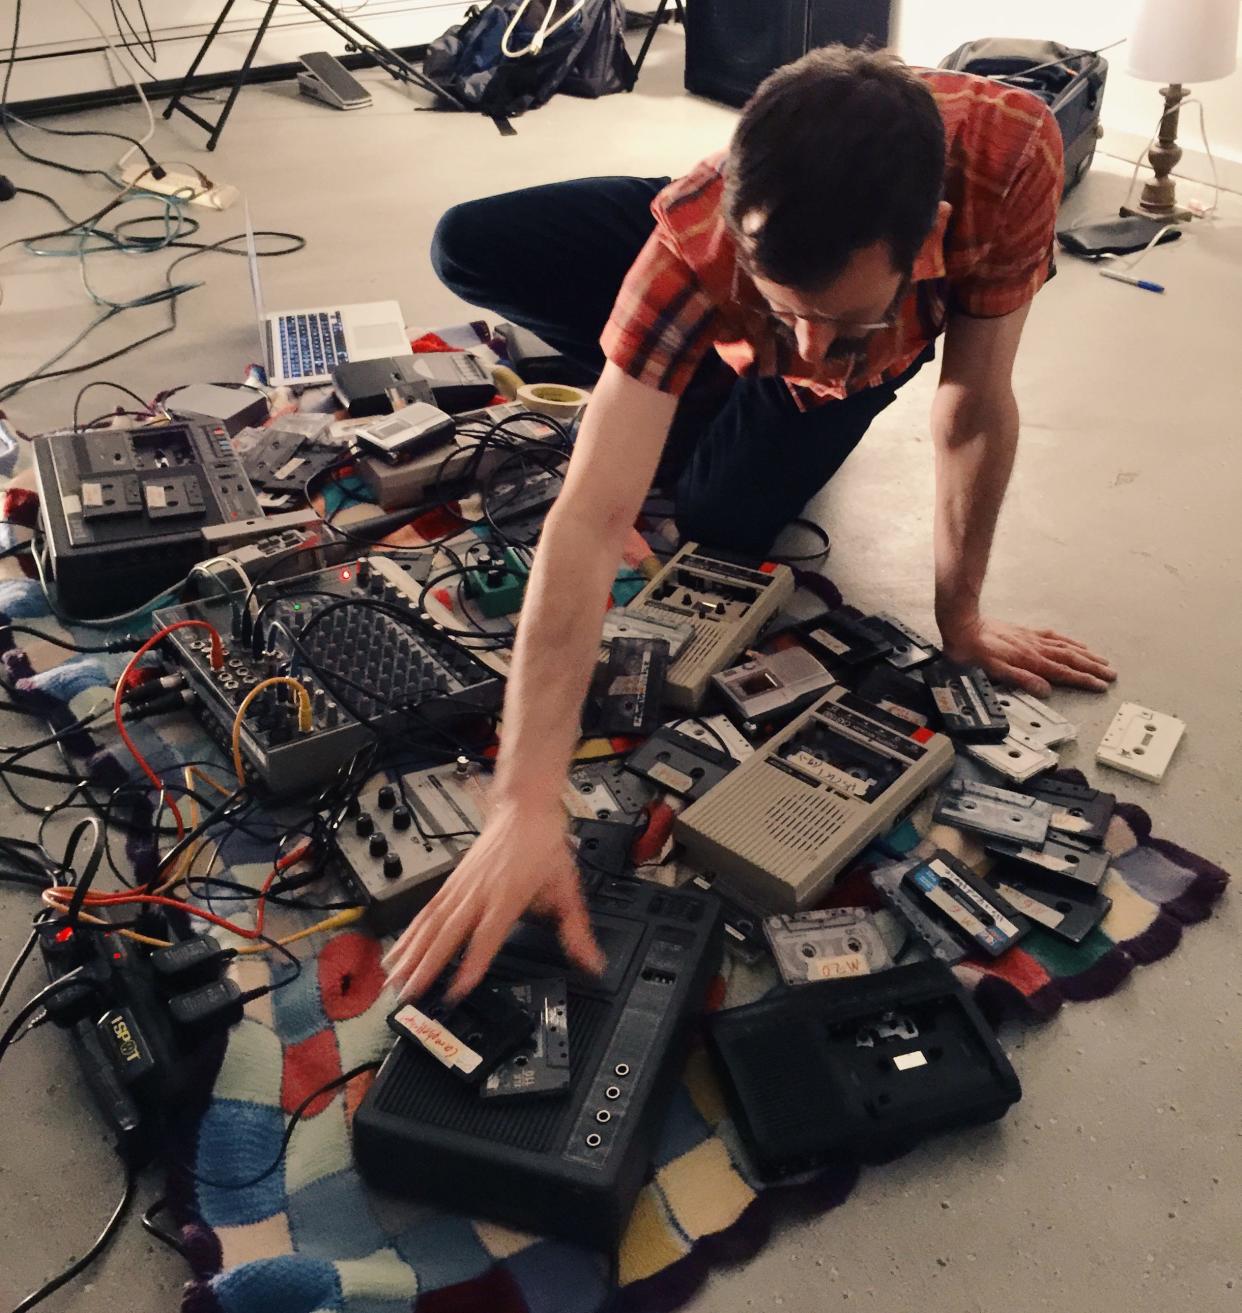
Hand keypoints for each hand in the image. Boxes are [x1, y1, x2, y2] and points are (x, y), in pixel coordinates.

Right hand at [382, 799, 604, 1004]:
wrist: (524, 807)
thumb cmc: (543, 845)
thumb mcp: (567, 887)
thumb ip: (576, 929)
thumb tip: (593, 962)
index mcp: (508, 895)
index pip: (486, 935)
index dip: (471, 963)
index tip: (456, 989)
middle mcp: (479, 892)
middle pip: (447, 933)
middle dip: (425, 966)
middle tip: (408, 994)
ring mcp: (462, 886)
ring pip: (430, 922)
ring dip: (410, 952)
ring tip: (393, 978)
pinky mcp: (452, 882)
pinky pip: (427, 910)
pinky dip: (409, 932)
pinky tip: (397, 950)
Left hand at [939, 615, 1116, 696]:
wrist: (964, 625)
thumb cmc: (974, 651)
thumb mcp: (994, 671)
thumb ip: (1021, 679)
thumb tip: (1045, 689)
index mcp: (1030, 660)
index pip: (1063, 673)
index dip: (1084, 680)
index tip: (1101, 685)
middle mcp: (1035, 649)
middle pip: (1071, 659)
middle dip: (1093, 668)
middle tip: (1111, 674)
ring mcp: (1032, 639)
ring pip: (1066, 648)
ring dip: (1086, 655)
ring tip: (1102, 660)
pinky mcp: (1026, 633)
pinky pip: (1054, 637)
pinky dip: (1069, 641)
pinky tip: (1076, 643)